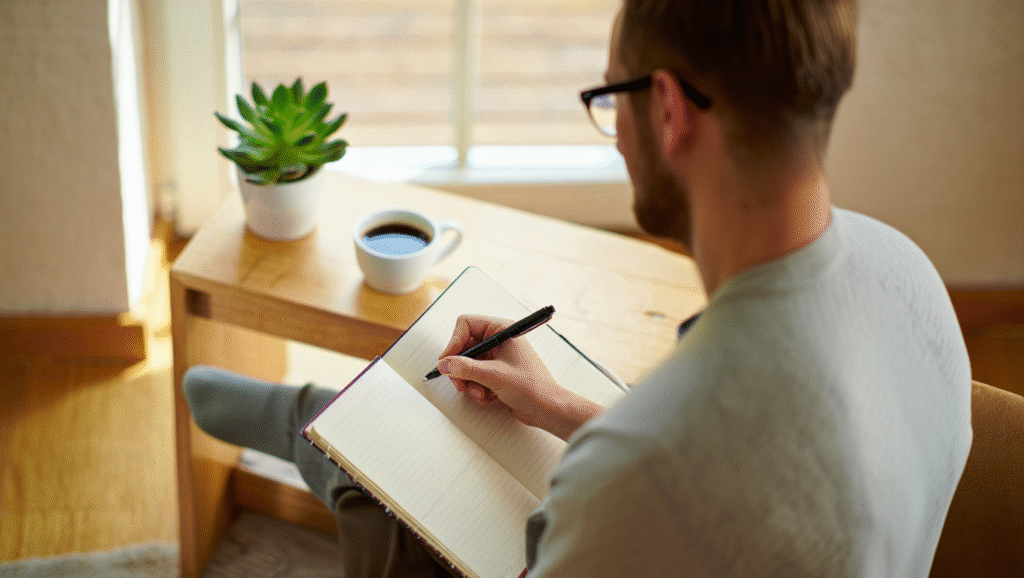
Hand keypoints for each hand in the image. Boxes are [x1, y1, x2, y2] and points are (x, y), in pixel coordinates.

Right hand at [437, 314, 603, 440]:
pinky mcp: (496, 373)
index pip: (466, 324)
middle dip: (460, 368)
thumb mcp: (495, 375)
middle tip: (459, 384)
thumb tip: (445, 364)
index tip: (447, 362)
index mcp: (502, 330)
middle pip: (464, 347)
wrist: (547, 409)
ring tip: (481, 393)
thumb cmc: (532, 387)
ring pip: (467, 365)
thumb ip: (466, 368)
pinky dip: (478, 389)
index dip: (454, 342)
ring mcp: (497, 357)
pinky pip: (475, 377)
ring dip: (470, 382)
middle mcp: (498, 340)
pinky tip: (490, 397)